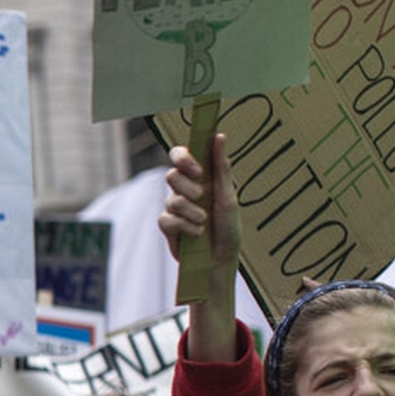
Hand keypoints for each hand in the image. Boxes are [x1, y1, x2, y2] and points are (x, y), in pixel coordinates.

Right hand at [159, 137, 240, 271]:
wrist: (221, 259)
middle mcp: (183, 191)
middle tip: (202, 196)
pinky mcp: (167, 227)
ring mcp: (174, 209)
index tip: (197, 169)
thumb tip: (219, 136)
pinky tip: (196, 233)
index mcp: (198, 178)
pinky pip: (166, 219)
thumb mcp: (228, 195)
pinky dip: (184, 226)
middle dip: (187, 187)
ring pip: (171, 200)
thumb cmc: (228, 227)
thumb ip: (221, 167)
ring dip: (191, 211)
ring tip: (204, 221)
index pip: (179, 156)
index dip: (182, 157)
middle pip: (171, 176)